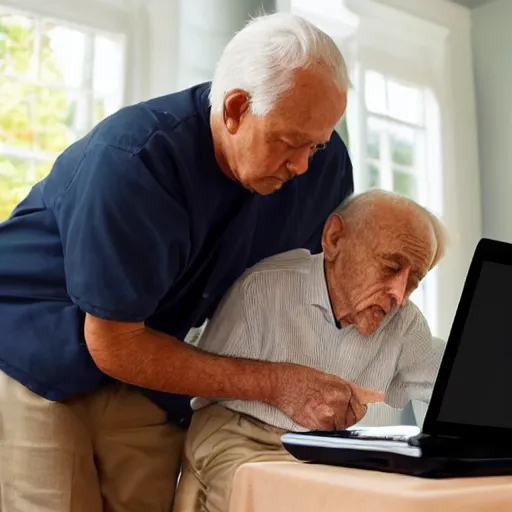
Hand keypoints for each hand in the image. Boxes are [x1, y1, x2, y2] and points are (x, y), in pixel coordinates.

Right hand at [269, 363, 383, 430]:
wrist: (279, 383)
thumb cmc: (298, 376)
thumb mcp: (326, 376)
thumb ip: (346, 388)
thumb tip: (375, 395)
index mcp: (343, 387)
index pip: (363, 403)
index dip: (360, 405)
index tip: (367, 403)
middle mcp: (340, 400)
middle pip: (353, 417)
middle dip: (344, 413)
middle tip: (327, 404)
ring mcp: (330, 414)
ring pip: (340, 425)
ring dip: (333, 421)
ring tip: (317, 407)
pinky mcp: (319, 424)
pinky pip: (329, 431)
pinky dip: (323, 426)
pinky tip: (312, 413)